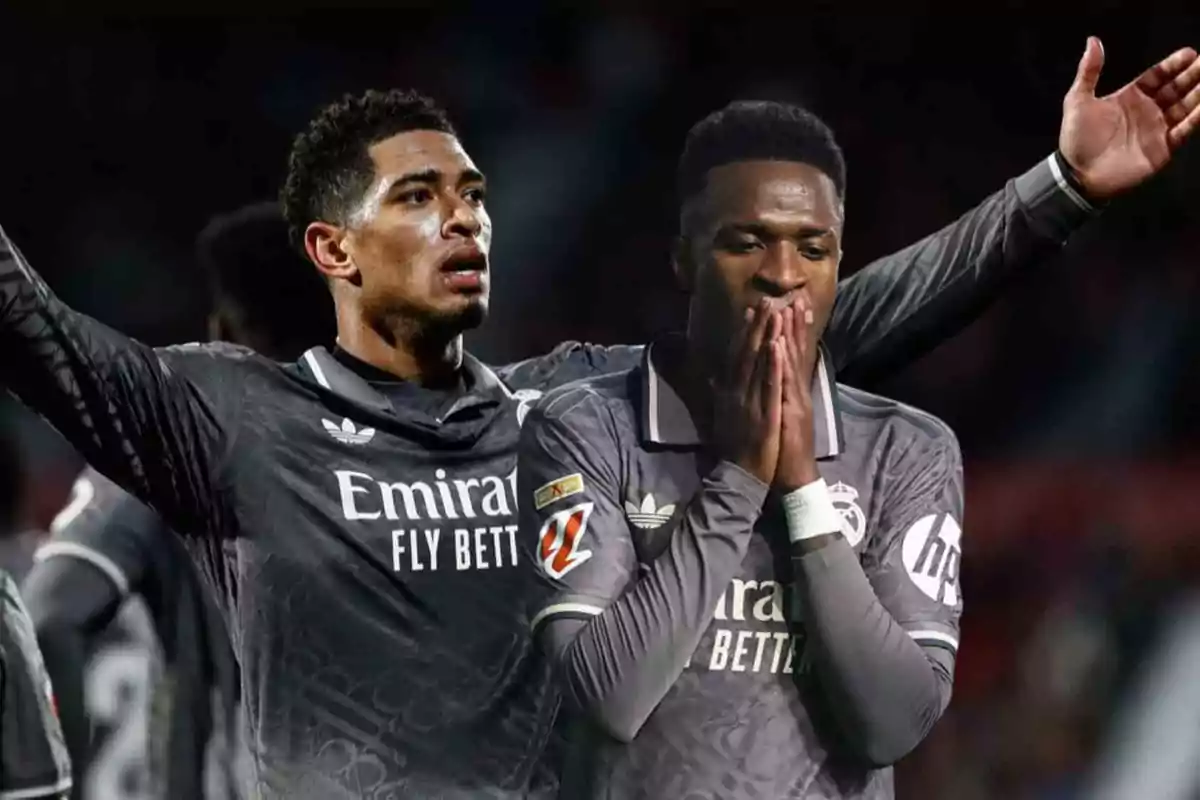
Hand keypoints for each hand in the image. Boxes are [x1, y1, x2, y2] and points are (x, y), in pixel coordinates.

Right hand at [712, 301, 783, 485]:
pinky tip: (777, 346)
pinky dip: (772, 365)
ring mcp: (750, 402)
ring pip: (758, 364)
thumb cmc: (735, 447)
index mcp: (731, 393)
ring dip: (766, 336)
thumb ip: (722, 394)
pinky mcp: (763, 414)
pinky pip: (768, 385)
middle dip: (759, 326)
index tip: (751, 310)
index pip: (738, 356)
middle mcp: (738, 392)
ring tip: (775, 313)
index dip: (746, 333)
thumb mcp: (725, 416)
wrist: (740, 476)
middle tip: (767, 300)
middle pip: (748, 353)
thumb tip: (714, 376)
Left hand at [775, 297, 820, 491]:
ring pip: (792, 362)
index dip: (791, 332)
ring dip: (791, 335)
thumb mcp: (779, 418)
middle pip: (795, 352)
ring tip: (789, 309)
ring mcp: (794, 400)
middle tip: (796, 297)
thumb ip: (776, 397)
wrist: (795, 476)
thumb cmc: (784, 449)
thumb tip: (770, 379)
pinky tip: (779, 345)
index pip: (791, 356)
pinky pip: (784, 384)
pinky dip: (782, 363)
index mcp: (791, 392)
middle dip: (795, 324)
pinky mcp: (790, 411)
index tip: (790, 307)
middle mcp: (796, 391)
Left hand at [1060, 38, 1199, 199]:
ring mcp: (1156, 129)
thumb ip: (1089, 71)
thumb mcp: (1078, 100)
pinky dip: (1196, 118)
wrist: (1078, 174)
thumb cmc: (1076, 138)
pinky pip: (1184, 130)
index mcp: (1130, 97)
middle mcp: (1147, 110)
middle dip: (1192, 76)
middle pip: (1176, 88)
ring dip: (1198, 95)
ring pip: (1185, 107)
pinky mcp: (1162, 148)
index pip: (1158, 76)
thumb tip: (1093, 41)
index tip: (1190, 54)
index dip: (1173, 65)